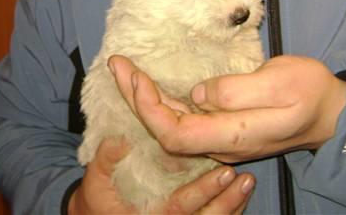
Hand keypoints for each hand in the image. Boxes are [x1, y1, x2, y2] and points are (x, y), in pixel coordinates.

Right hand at [68, 136, 254, 214]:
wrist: (100, 214)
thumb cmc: (100, 196)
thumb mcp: (97, 177)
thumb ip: (108, 158)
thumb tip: (119, 138)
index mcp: (151, 213)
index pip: (182, 206)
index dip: (203, 192)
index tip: (224, 173)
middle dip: (227, 200)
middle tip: (243, 178)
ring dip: (233, 204)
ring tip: (248, 182)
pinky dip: (230, 209)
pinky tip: (242, 192)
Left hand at [109, 55, 345, 162]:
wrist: (331, 113)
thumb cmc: (311, 93)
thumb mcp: (281, 83)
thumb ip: (238, 91)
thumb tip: (199, 93)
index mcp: (233, 135)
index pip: (174, 132)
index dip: (147, 108)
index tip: (133, 75)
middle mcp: (222, 143)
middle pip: (166, 131)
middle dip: (137, 98)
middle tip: (118, 64)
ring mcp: (223, 138)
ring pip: (173, 125)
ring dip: (146, 99)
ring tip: (126, 71)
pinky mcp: (226, 128)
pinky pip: (185, 119)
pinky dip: (163, 101)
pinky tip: (152, 84)